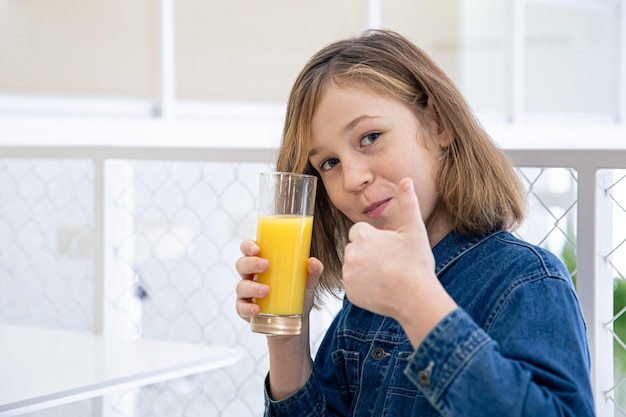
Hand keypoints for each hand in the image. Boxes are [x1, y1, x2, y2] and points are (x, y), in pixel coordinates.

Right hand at [234, 239, 322, 323]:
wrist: (296, 319)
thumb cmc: (297, 292)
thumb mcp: (307, 282)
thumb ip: (312, 272)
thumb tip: (314, 262)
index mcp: (261, 262)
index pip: (248, 248)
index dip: (248, 246)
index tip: (257, 249)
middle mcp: (250, 275)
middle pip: (242, 264)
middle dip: (251, 263)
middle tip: (266, 266)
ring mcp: (246, 293)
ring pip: (241, 286)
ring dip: (252, 287)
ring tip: (267, 291)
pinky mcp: (246, 309)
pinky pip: (240, 307)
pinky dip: (247, 308)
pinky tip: (256, 309)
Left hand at [342, 177, 439, 320]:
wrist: (416, 298)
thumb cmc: (417, 263)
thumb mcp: (414, 229)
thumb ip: (408, 202)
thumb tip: (406, 179)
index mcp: (362, 236)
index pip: (359, 232)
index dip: (374, 239)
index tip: (389, 248)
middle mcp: (350, 254)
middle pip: (355, 249)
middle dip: (368, 254)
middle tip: (389, 263)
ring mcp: (348, 274)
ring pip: (353, 267)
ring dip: (364, 270)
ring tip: (386, 276)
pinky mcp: (349, 293)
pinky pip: (353, 285)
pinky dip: (363, 287)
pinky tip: (380, 289)